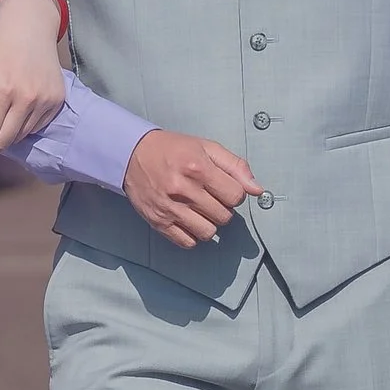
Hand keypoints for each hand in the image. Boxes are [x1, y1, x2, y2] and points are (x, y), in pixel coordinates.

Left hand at [0, 0, 66, 147]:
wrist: (31, 23)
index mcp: (2, 89)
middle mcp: (27, 98)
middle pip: (4, 141)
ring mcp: (46, 100)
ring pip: (21, 136)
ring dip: (9, 128)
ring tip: (6, 105)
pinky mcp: (58, 100)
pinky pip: (36, 127)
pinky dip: (26, 122)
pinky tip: (22, 101)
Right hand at [123, 128, 257, 245]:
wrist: (131, 154)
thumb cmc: (173, 149)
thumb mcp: (206, 147)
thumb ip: (235, 167)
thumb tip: (258, 190)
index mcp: (198, 168)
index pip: (236, 196)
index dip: (234, 193)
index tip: (223, 187)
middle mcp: (184, 190)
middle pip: (224, 217)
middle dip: (222, 208)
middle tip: (210, 197)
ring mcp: (170, 208)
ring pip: (208, 232)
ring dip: (209, 223)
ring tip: (200, 210)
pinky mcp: (158, 222)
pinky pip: (187, 242)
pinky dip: (192, 235)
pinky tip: (188, 220)